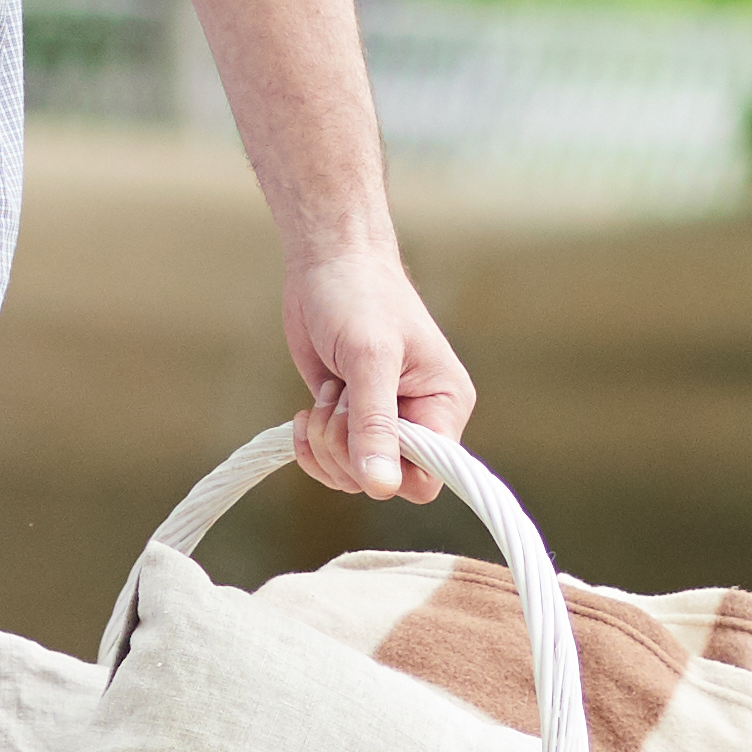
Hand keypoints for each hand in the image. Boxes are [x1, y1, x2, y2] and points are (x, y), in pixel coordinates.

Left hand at [282, 244, 469, 499]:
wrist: (328, 264)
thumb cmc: (360, 296)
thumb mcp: (370, 358)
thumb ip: (375, 425)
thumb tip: (380, 487)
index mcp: (445, 406)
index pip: (429, 478)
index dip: (391, 470)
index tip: (362, 435)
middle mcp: (419, 421)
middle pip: (384, 481)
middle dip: (346, 448)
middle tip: (339, 397)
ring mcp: (382, 423)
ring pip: (352, 476)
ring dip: (326, 442)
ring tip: (328, 393)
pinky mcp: (350, 420)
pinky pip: (330, 461)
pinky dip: (311, 444)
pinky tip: (307, 412)